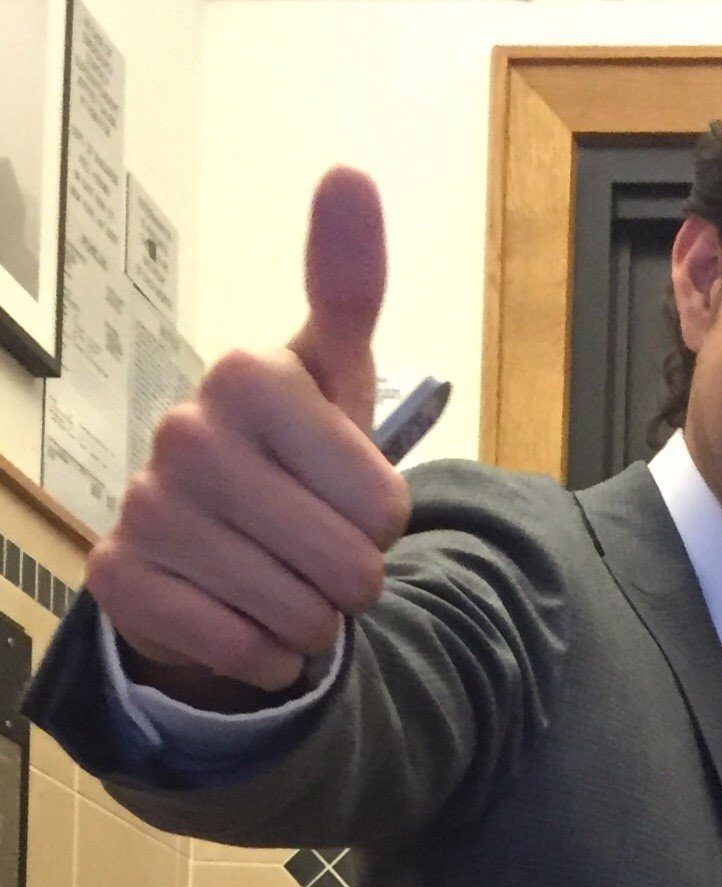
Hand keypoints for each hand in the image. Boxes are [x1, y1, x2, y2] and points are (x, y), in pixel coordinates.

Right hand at [84, 168, 411, 702]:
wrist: (207, 551)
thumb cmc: (288, 461)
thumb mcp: (333, 380)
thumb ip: (347, 291)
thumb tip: (351, 177)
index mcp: (246, 376)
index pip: (384, 504)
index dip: (384, 523)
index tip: (347, 499)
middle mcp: (184, 431)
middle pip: (349, 567)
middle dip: (352, 581)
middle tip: (316, 556)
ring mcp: (144, 506)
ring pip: (299, 615)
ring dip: (310, 622)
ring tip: (281, 585)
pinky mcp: (119, 579)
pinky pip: (241, 649)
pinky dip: (262, 656)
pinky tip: (243, 621)